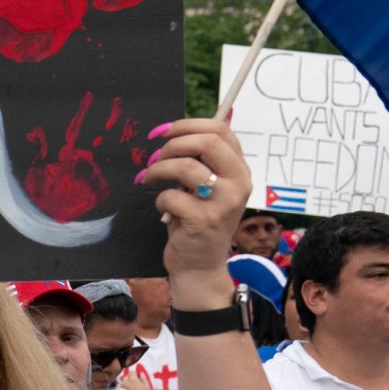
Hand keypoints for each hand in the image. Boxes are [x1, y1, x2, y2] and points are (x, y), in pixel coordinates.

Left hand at [138, 118, 250, 283]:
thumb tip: (174, 132)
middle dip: (172, 144)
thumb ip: (200, 162)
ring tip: (149, 178)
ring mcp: (224, 202)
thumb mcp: (206, 188)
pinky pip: (172, 196)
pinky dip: (159, 199)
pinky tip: (163, 208)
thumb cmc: (196, 221)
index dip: (187, 124)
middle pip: (207, 142)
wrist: (199, 264)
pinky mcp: (205, 220)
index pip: (221, 130)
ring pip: (186, 166)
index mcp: (239, 169)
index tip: (162, 132)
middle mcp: (239, 183)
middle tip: (154, 157)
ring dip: (158, 169)